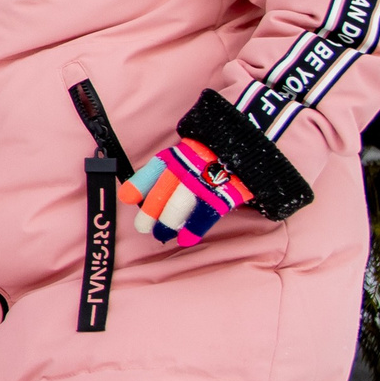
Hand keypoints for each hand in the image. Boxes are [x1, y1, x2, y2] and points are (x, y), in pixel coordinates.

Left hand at [122, 136, 251, 246]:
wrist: (253, 142)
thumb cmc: (222, 146)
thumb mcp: (196, 147)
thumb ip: (181, 161)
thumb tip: (164, 182)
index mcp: (179, 156)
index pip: (153, 171)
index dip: (139, 185)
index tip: (127, 197)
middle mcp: (185, 170)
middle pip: (160, 194)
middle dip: (149, 213)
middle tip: (143, 227)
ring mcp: (202, 184)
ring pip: (176, 207)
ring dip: (167, 223)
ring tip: (161, 234)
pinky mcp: (221, 196)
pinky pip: (203, 216)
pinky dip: (192, 229)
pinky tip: (185, 239)